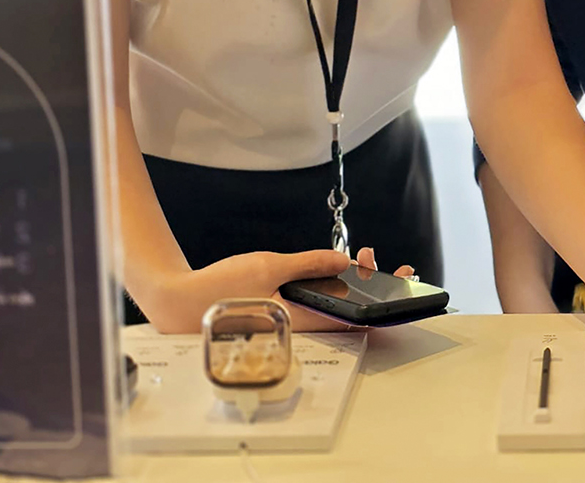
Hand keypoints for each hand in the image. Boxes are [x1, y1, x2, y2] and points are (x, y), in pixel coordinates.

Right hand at [172, 246, 413, 333]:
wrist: (181, 303)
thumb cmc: (222, 290)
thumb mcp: (269, 267)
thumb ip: (307, 264)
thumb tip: (343, 262)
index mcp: (302, 320)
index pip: (356, 318)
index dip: (384, 302)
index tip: (403, 280)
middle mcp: (301, 325)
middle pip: (349, 311)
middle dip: (373, 286)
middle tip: (384, 263)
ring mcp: (292, 320)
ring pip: (334, 305)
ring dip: (352, 283)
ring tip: (364, 260)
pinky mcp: (283, 313)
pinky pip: (316, 303)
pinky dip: (330, 285)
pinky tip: (336, 268)